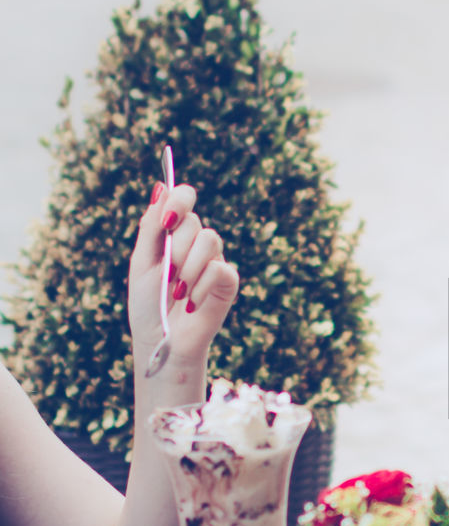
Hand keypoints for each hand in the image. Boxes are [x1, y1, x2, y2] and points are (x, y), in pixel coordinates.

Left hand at [128, 182, 238, 373]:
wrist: (161, 339)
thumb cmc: (149, 303)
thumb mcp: (142, 261)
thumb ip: (152, 226)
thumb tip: (161, 186)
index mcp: (172, 233)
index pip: (183, 198)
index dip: (180, 199)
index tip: (167, 218)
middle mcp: (195, 243)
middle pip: (193, 221)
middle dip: (175, 247)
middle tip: (168, 271)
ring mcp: (214, 260)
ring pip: (210, 240)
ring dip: (188, 268)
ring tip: (178, 291)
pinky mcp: (228, 281)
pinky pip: (219, 268)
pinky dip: (200, 286)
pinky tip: (192, 302)